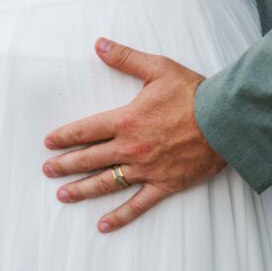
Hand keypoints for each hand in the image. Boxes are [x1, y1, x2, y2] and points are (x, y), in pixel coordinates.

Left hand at [42, 39, 225, 232]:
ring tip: (62, 195)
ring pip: (106, 183)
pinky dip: (119, 216)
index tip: (49, 142)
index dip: (65, 136)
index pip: (86, 130)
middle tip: (47, 170)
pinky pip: (137, 205)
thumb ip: (125, 58)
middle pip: (90, 159)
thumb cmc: (193, 93)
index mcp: (127, 120)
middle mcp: (131, 148)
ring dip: (82, 190)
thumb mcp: (158, 68)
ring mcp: (146, 169)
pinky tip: (103, 225)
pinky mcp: (164, 184)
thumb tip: (99, 44)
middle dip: (65, 165)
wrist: (225, 120)